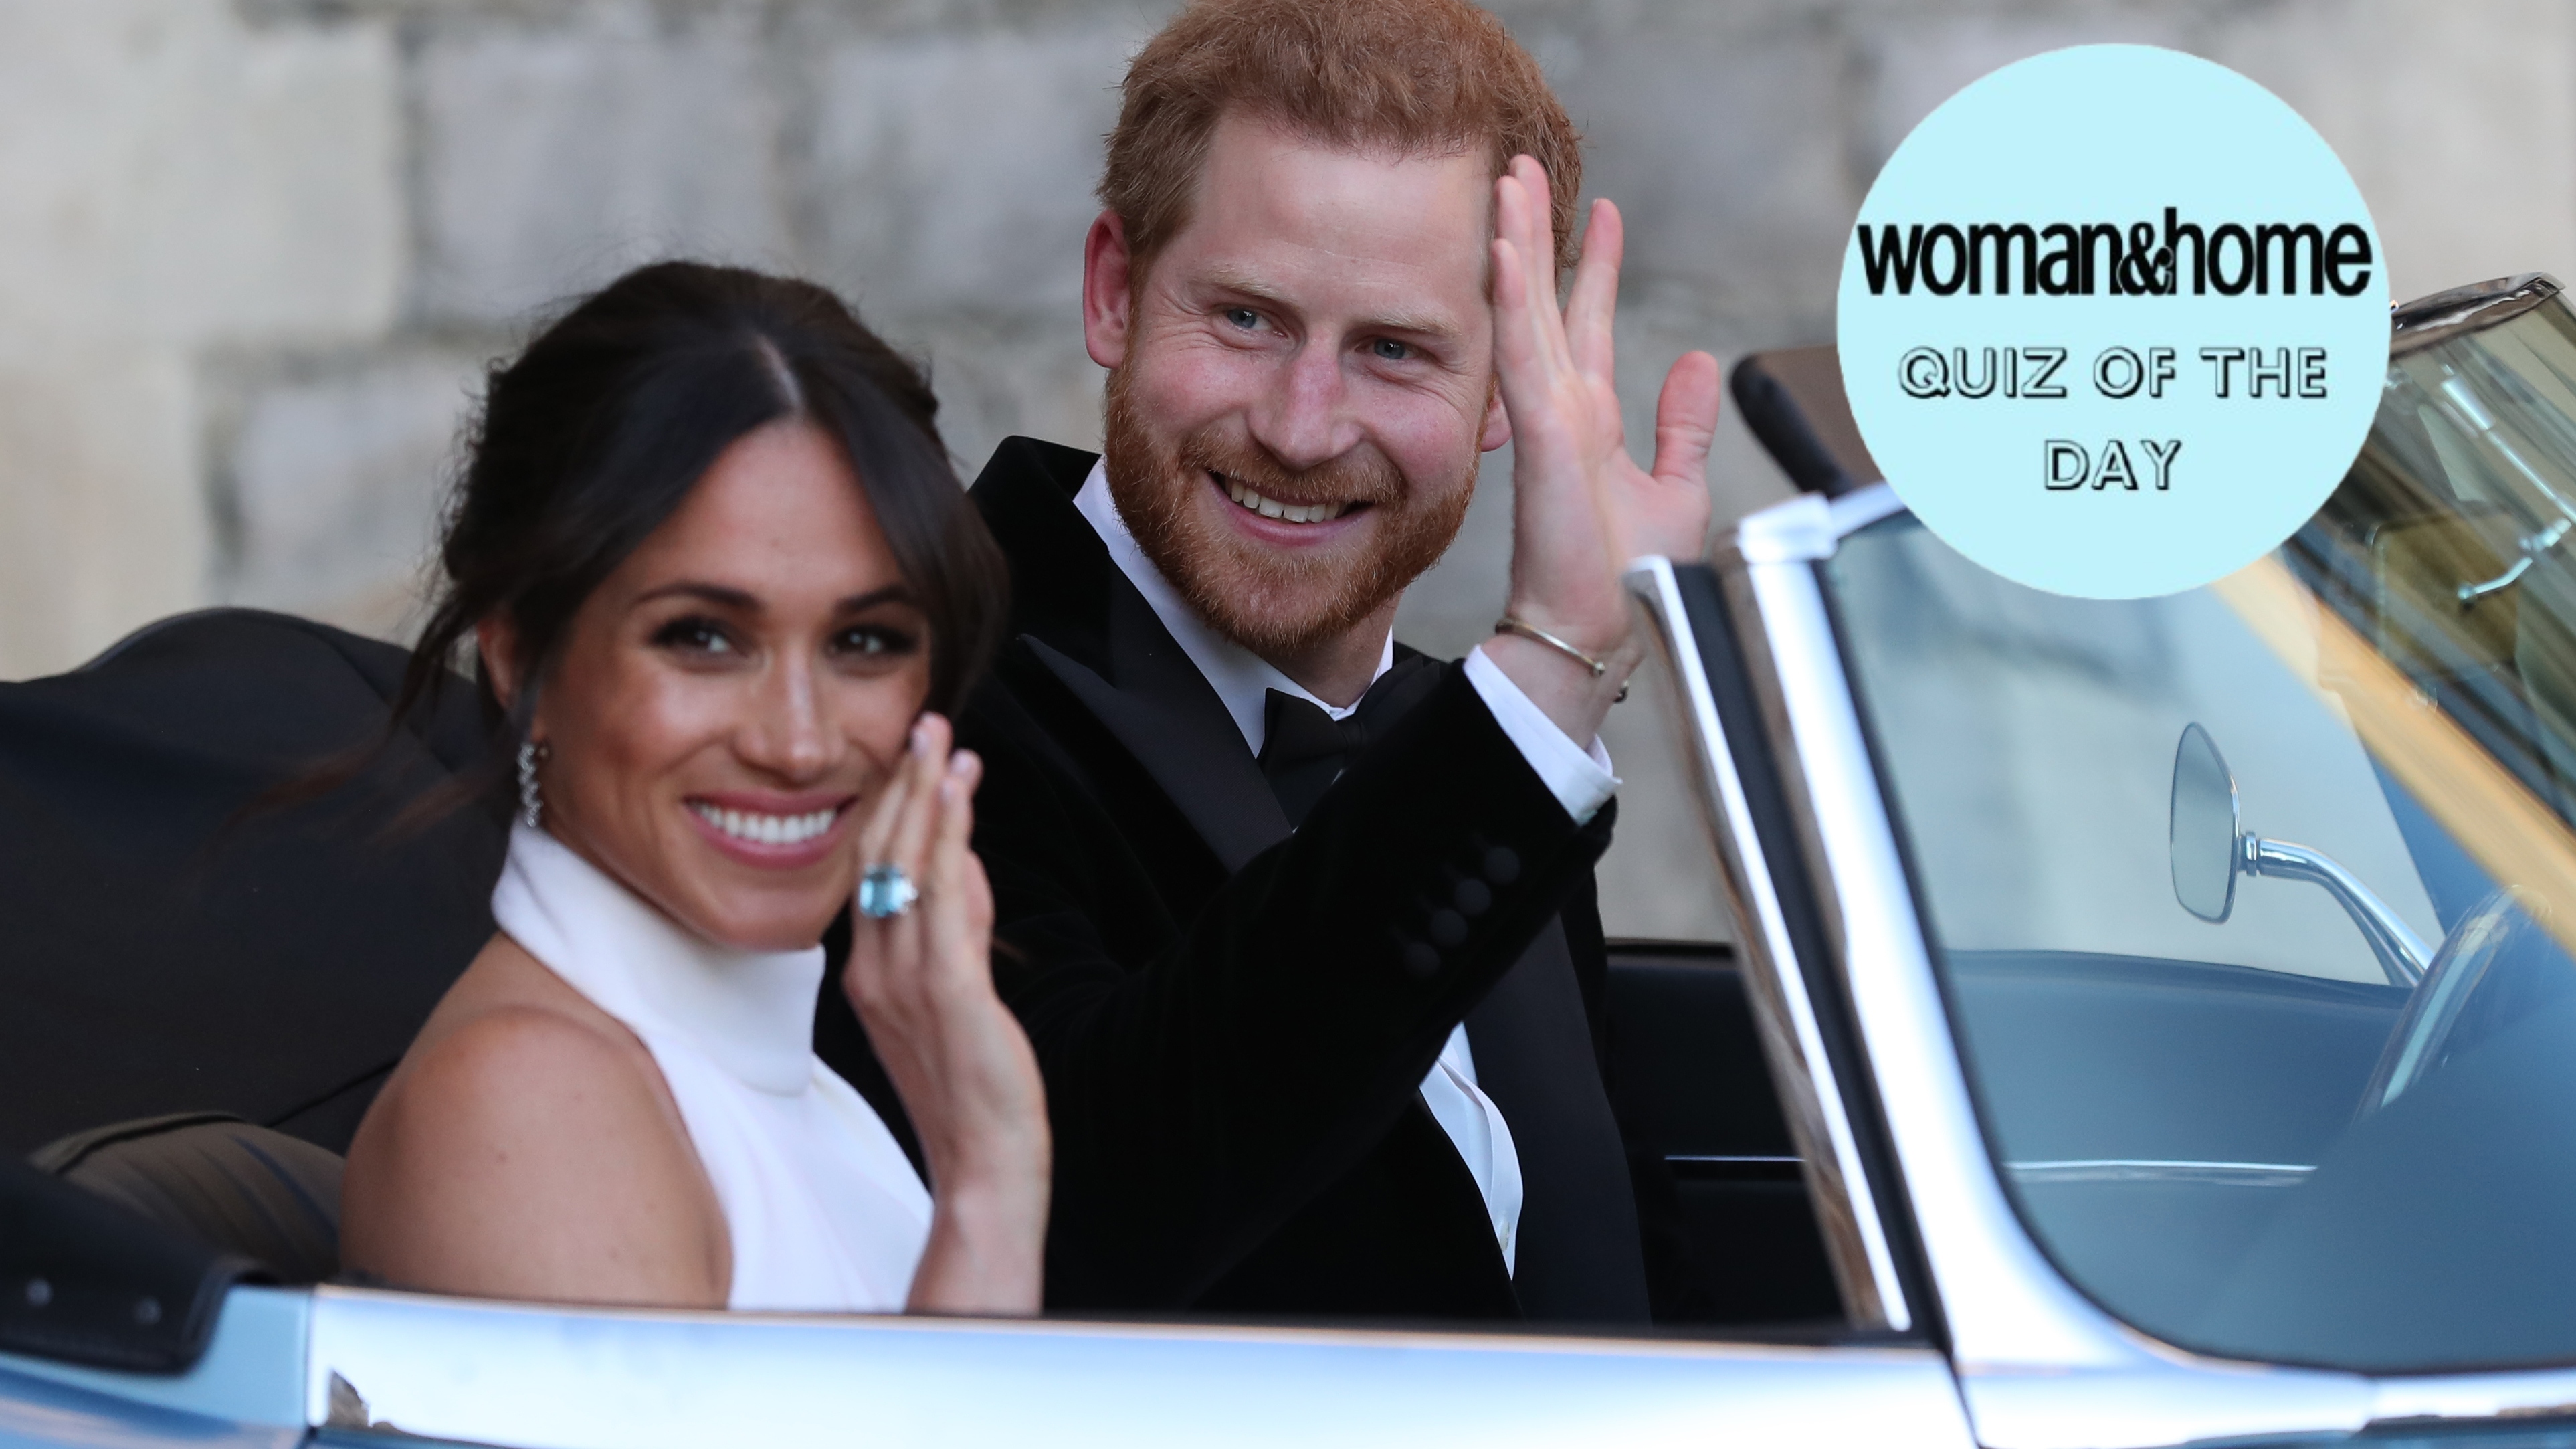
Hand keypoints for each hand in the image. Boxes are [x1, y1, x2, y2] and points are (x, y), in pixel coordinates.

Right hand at [844, 713, 1048, 1314]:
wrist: (983, 1163)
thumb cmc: (971, 1085)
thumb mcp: (956, 994)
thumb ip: (958, 928)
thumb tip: (966, 864)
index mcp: (868, 973)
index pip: (872, 874)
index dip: (891, 810)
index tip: (914, 759)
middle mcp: (875, 971)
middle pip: (880, 858)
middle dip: (904, 786)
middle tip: (926, 725)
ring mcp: (905, 982)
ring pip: (907, 868)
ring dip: (927, 797)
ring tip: (943, 741)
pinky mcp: (948, 992)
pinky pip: (943, 900)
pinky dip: (949, 840)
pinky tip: (959, 798)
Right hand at [1488, 156, 1720, 739]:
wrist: (1602, 634)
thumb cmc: (1628, 581)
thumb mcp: (1676, 488)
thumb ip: (1683, 425)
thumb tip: (1699, 363)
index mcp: (1590, 421)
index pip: (1588, 324)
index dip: (1595, 265)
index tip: (1602, 212)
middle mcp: (1562, 412)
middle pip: (1544, 302)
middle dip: (1536, 233)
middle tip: (1524, 168)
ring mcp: (1546, 422)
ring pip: (1525, 313)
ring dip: (1514, 246)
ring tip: (1507, 184)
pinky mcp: (1541, 439)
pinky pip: (1521, 356)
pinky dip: (1511, 302)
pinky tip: (1502, 253)